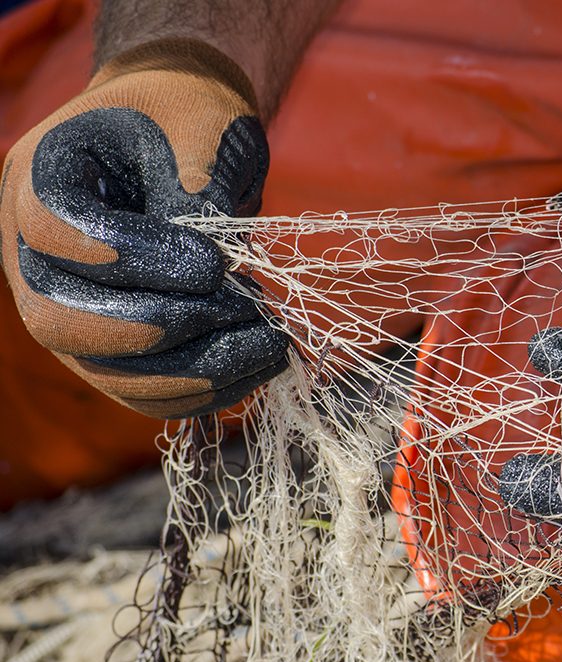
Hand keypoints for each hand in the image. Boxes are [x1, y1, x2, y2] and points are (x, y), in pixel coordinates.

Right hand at [0, 39, 287, 418]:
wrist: (187, 139)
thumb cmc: (189, 116)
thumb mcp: (201, 124)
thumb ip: (197, 185)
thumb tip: (212, 272)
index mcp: (43, 175)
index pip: (55, 228)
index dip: (131, 255)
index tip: (213, 262)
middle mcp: (37, 251)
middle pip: (59, 318)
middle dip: (157, 327)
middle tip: (241, 308)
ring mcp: (69, 306)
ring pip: (104, 370)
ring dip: (192, 371)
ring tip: (269, 344)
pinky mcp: (111, 346)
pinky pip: (141, 390)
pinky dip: (201, 390)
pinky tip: (259, 365)